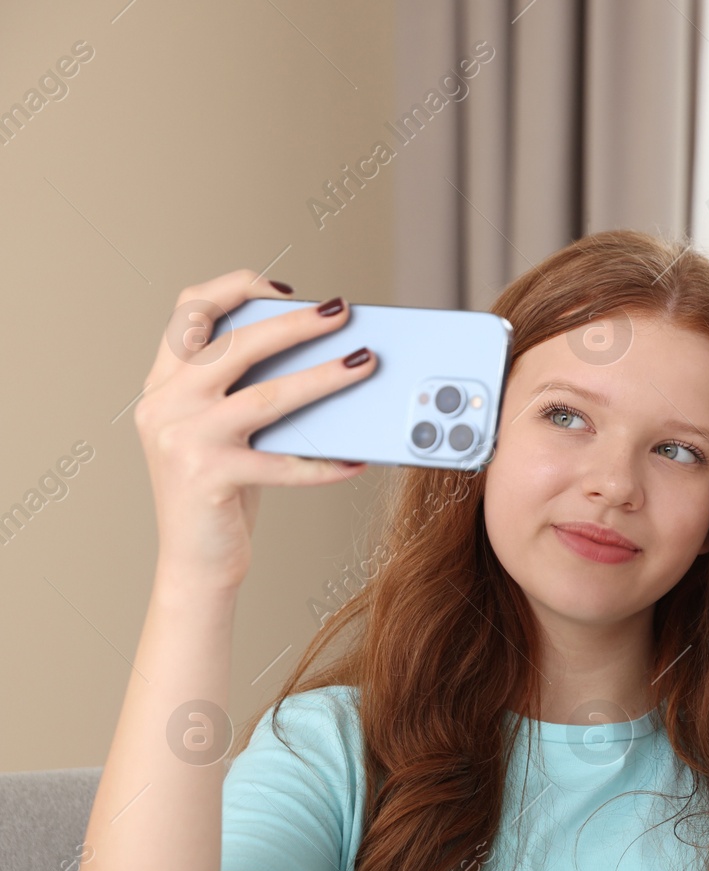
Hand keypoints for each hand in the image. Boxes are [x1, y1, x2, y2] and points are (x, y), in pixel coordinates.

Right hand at [135, 270, 375, 590]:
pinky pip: (283, 463)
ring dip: (324, 377)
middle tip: (341, 313)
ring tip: (364, 364)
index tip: (282, 288)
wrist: (194, 563)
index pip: (188, 311)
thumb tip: (323, 355)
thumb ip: (249, 391)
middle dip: (295, 323)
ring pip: (266, 396)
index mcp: (164, 384)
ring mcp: (184, 440)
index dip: (234, 288)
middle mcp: (165, 405)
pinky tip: (357, 458)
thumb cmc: (221, 491)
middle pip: (235, 344)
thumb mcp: (224, 431)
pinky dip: (326, 462)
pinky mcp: (210, 478)